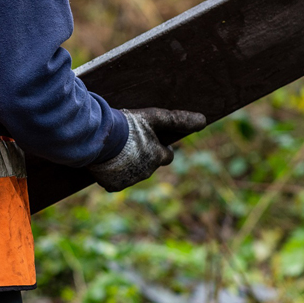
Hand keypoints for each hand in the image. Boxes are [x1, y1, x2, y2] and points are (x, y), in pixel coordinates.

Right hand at [88, 108, 206, 192]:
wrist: (99, 136)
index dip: (160, 148)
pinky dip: (112, 175)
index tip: (150, 141)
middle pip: (148, 165)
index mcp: (157, 156)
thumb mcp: (154, 117)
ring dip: (127, 165)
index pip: (167, 155)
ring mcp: (130, 179)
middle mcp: (147, 171)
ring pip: (132, 174)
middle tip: (129, 144)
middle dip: (142, 157)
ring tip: (115, 151)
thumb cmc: (128, 125)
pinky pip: (115, 182)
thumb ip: (179, 119)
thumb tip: (204, 120)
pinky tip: (105, 164)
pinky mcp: (114, 185)